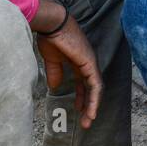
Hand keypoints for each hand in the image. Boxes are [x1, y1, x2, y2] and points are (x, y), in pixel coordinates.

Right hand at [32, 0, 101, 129]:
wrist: (52, 24)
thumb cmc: (50, 37)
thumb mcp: (51, 59)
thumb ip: (55, 72)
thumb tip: (55, 86)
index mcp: (78, 62)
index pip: (83, 83)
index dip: (81, 96)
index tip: (77, 109)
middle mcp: (86, 63)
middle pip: (91, 88)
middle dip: (88, 105)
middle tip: (86, 121)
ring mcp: (90, 63)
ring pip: (95, 89)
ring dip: (92, 105)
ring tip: (89, 121)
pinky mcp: (90, 63)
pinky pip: (95, 84)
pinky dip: (94, 98)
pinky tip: (91, 110)